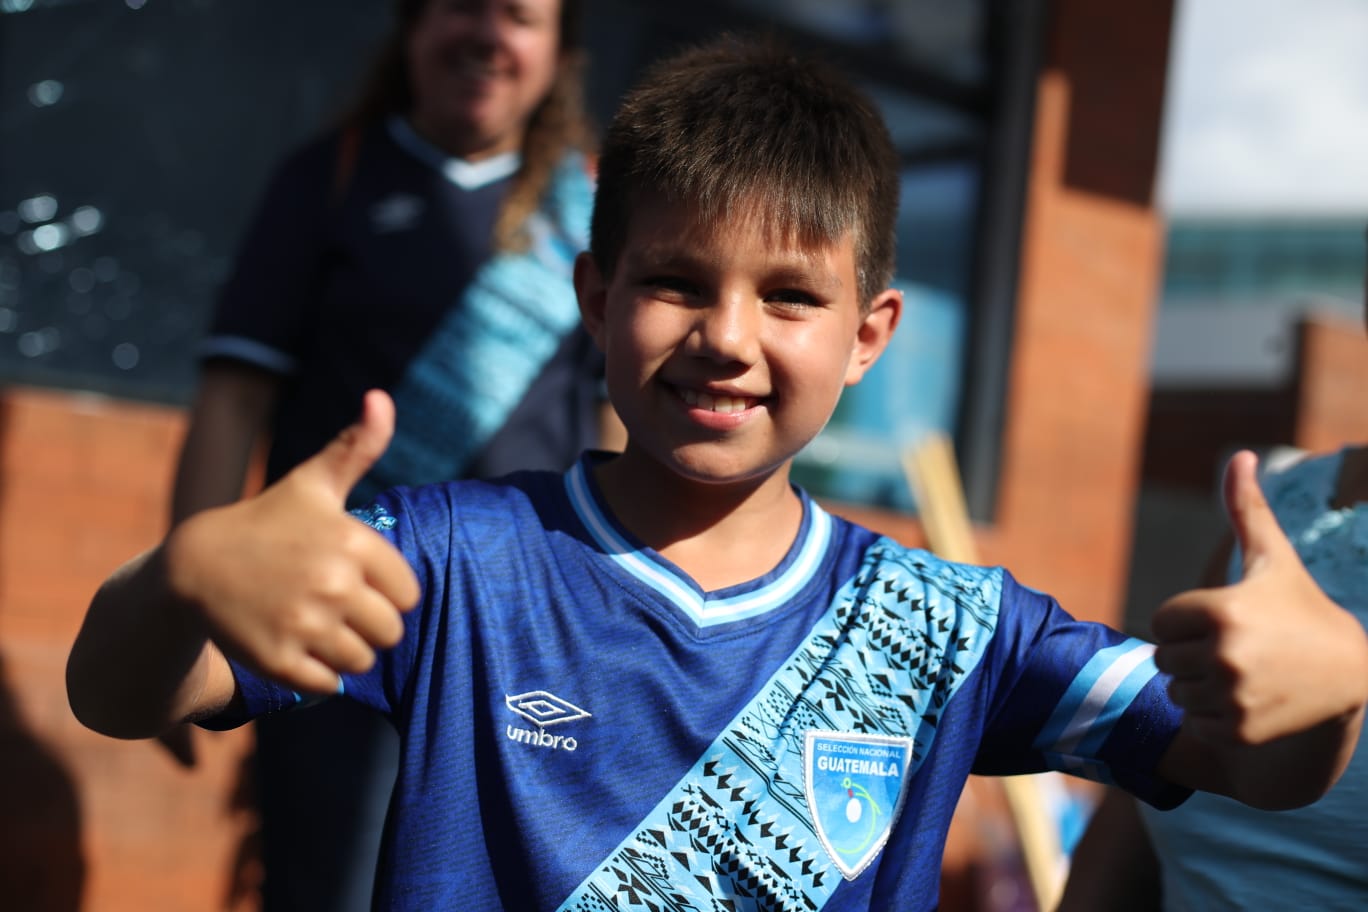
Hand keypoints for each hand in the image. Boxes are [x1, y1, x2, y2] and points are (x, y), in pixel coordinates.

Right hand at [163, 390, 419, 694]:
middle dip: (368, 624)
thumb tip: (382, 397)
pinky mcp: (281, 661)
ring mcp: (306, 624)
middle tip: (335, 607)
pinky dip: (320, 674)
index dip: (386, 591)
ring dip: (345, 650)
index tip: (355, 579)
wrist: (194, 566)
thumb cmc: (267, 523)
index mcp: (352, 542)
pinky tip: (297, 646)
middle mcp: (333, 584)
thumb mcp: (313, 483)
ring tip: (315, 625)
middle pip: (391, 631)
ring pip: (363, 660)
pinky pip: (331, 684)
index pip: (408, 594)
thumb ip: (356, 446)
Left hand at [1152, 450, 1367, 746]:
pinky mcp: (1239, 731)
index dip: (1188, 622)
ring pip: (1177, 694)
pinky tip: (1254, 703)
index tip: (1228, 621)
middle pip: (1163, 660)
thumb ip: (1246, 509)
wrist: (1349, 675)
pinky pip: (1196, 725)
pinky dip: (1216, 719)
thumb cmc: (1299, 608)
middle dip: (1193, 655)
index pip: (1160, 623)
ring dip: (1202, 688)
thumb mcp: (1273, 559)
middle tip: (1239, 650)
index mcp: (1220, 610)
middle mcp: (1225, 654)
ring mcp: (1233, 697)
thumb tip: (1240, 456)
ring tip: (1247, 675)